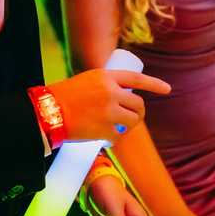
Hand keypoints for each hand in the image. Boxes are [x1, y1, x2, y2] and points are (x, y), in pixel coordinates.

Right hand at [50, 69, 170, 142]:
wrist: (47, 112)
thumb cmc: (63, 96)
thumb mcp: (87, 81)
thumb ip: (105, 86)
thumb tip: (122, 98)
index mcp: (106, 76)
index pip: (136, 79)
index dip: (154, 84)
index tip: (167, 89)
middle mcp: (111, 92)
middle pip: (138, 104)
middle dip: (139, 113)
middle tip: (134, 118)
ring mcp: (109, 111)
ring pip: (132, 121)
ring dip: (129, 126)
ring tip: (120, 128)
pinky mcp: (104, 129)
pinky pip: (118, 136)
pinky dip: (114, 139)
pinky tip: (106, 139)